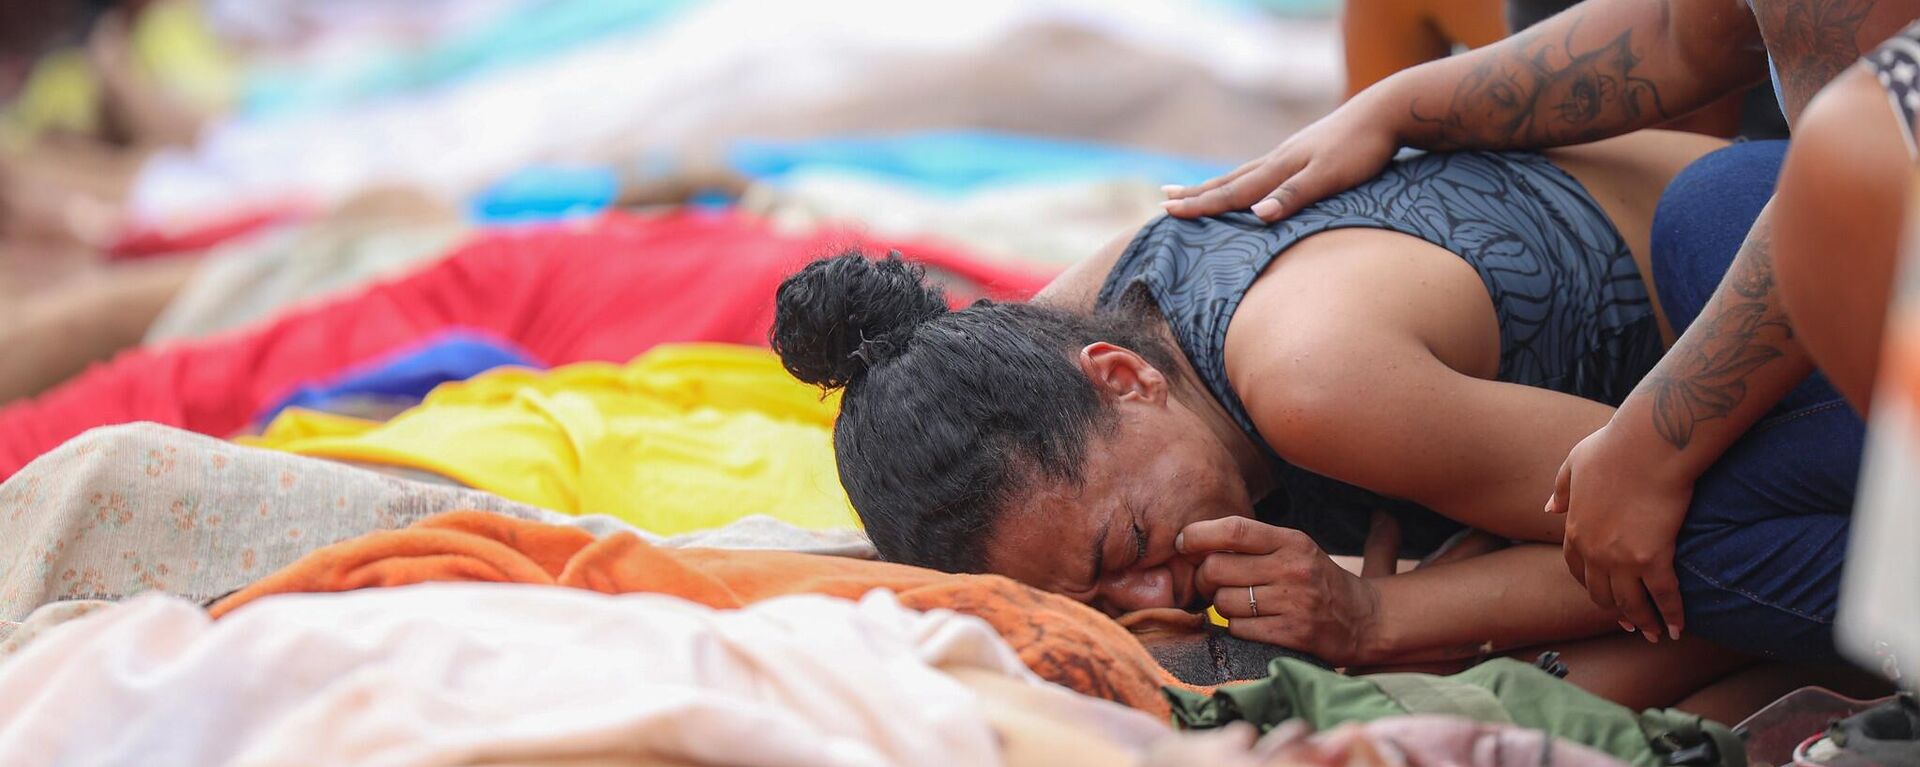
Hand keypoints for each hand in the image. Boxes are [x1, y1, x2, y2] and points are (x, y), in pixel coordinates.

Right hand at [1161, 95, 1399, 221]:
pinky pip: (1260, 171)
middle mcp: (1277, 160)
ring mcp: (1289, 155)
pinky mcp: (1303, 153)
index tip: (1167, 212)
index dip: (1200, 205)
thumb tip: (1256, 215)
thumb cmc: (1362, 148)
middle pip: (1228, 181)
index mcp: (1279, 168)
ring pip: (1241, 174)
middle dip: (1195, 194)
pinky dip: (1241, 180)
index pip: (1231, 192)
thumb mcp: (1330, 176)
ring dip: (1214, 185)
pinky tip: (1246, 181)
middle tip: (1164, 201)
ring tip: (1191, 190)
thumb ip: (1294, 196)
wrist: (1386, 112)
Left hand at [1179, 516, 1381, 664]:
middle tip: (1211, 584)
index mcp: (1291, 541)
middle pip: (1217, 568)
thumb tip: (1192, 542)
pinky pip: (1238, 629)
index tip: (1184, 543)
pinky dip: (1236, 628)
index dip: (1199, 535)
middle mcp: (1292, 568)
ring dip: (1220, 606)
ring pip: (1223, 602)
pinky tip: (1251, 623)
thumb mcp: (1293, 548)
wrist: (1362, 618)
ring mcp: (1293, 603)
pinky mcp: (1292, 634)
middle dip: (1203, 578)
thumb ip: (1251, 543)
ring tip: (1238, 604)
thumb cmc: (1314, 579)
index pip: (1234, 529)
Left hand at [1548, 423, 1695, 641]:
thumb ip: (1561, 488)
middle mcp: (1594, 551)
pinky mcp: (1653, 558)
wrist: (1647, 446)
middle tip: (1629, 622)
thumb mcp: (1574, 463)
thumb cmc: (1614, 447)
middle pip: (1602, 593)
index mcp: (1574, 530)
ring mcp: (1622, 559)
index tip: (1603, 595)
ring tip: (1655, 635)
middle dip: (1616, 610)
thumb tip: (1549, 507)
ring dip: (1643, 623)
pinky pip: (1664, 597)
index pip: (1577, 570)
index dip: (1591, 585)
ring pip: (1631, 603)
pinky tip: (1678, 629)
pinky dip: (1672, 616)